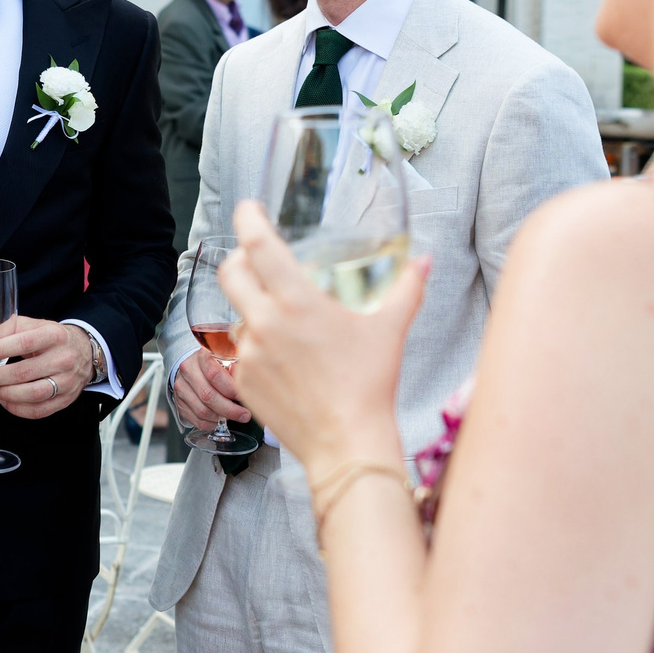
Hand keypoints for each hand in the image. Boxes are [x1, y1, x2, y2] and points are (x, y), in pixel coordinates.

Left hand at [0, 317, 97, 418]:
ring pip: (33, 394)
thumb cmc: (52, 338)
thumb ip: (2, 330)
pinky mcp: (66, 399)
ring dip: (7, 394)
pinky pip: (39, 410)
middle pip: (25, 372)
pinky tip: (6, 401)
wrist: (84, 351)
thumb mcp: (31, 327)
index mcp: (54, 336)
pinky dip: (18, 409)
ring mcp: (67, 381)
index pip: (24, 342)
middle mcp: (63, 359)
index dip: (1, 349)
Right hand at [172, 348, 248, 429]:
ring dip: (220, 417)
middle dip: (229, 409)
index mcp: (201, 356)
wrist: (191, 365)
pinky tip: (218, 421)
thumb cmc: (213, 363)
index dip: (231, 389)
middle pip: (208, 395)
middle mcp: (188, 371)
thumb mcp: (226, 359)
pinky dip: (209, 424)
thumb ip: (236, 368)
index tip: (243, 397)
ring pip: (201, 410)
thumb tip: (243, 379)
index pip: (214, 374)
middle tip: (244, 415)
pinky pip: (195, 419)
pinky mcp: (179, 402)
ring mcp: (181, 387)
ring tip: (232, 416)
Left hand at [221, 200, 429, 469]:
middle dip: (239, 260)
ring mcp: (249, 354)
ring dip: (252, 308)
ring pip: (237, 315)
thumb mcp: (390, 329)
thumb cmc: (369, 386)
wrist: (347, 444)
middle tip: (256, 259)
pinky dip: (256, 345)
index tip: (249, 208)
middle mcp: (265, 323)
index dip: (248, 218)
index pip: (258, 245)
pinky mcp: (243, 381)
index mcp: (296, 302)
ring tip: (282, 319)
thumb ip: (406, 288)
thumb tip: (422, 262)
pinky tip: (283, 357)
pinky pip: (240, 352)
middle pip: (231, 274)